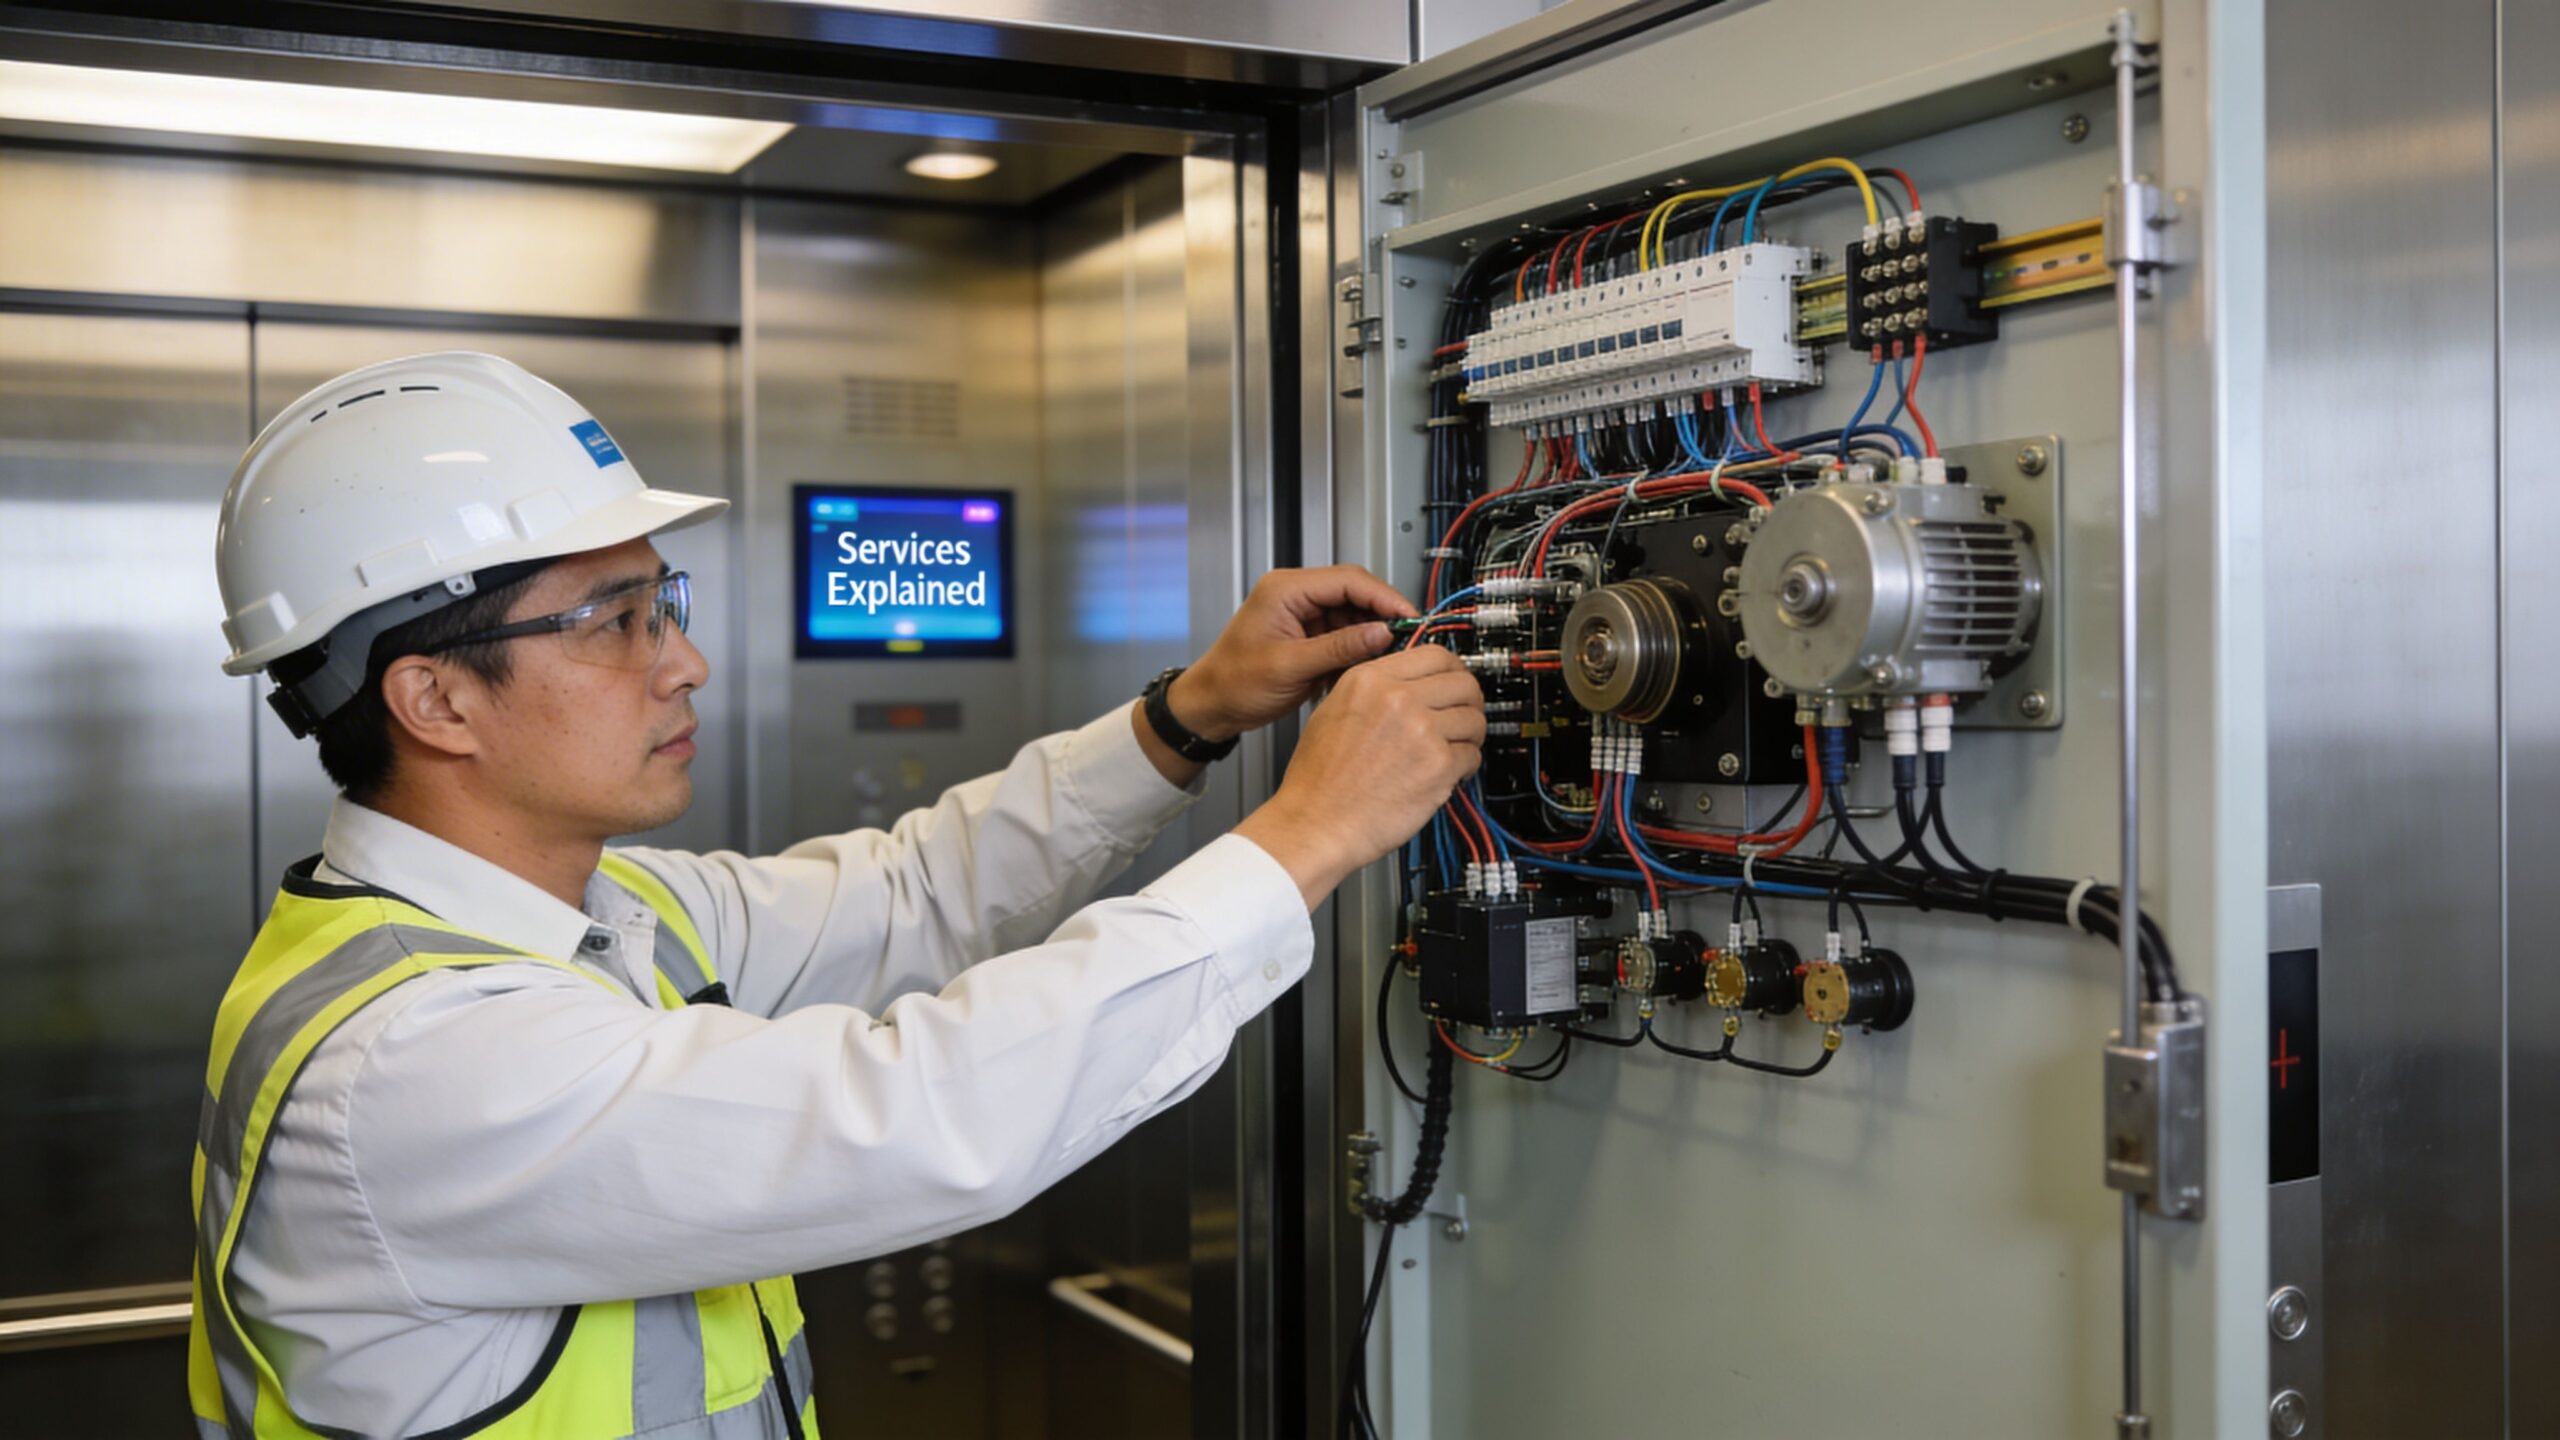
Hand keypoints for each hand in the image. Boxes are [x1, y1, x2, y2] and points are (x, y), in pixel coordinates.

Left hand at [1168, 566, 1419, 742]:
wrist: (1211, 705)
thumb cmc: (1233, 682)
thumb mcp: (1291, 666)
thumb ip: (1340, 647)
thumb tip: (1382, 633)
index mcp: (1285, 590)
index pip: (1349, 580)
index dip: (1384, 597)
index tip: (1409, 616)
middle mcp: (1294, 595)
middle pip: (1355, 593)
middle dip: (1383, 615)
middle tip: (1408, 636)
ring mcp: (1301, 614)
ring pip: (1353, 613)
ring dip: (1372, 633)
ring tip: (1390, 655)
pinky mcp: (1307, 634)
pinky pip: (1343, 633)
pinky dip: (1359, 647)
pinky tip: (1369, 663)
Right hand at [1234, 646, 1484, 908]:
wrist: (1315, 824)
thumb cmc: (1317, 781)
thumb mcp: (1332, 712)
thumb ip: (1374, 690)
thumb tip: (1411, 684)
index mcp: (1369, 680)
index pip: (1435, 654)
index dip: (1453, 670)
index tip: (1454, 683)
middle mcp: (1397, 698)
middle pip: (1464, 682)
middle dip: (1470, 702)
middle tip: (1464, 718)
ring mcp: (1421, 730)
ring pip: (1474, 719)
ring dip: (1470, 737)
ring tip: (1454, 752)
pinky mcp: (1438, 765)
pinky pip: (1472, 755)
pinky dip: (1465, 768)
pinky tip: (1447, 776)